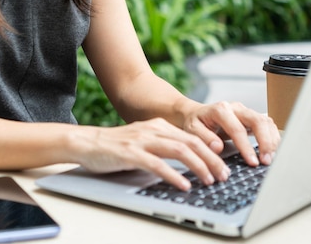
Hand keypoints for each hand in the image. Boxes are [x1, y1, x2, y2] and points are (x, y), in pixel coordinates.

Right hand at [73, 118, 230, 190]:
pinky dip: (174, 175)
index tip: (223, 166)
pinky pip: (157, 164)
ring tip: (210, 180)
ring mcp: (142, 141)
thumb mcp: (144, 141)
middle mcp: (153, 130)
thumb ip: (163, 146)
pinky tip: (184, 185)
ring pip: (179, 151)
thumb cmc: (115, 146)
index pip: (193, 138)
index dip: (211, 152)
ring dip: (198, 166)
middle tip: (224, 175)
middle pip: (191, 143)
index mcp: (159, 126)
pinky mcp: (131, 154)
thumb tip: (188, 161)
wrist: (86, 142)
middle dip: (211, 160)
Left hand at [182, 100, 279, 167]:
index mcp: (220, 110)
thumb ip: (204, 138)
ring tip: (270, 158)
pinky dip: (272, 138)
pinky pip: (267, 125)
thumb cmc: (195, 123)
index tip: (252, 162)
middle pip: (257, 121)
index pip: (238, 129)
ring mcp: (246, 112)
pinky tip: (271, 151)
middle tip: (266, 161)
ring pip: (265, 121)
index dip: (247, 147)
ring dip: (271, 140)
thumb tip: (218, 147)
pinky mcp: (252, 118)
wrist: (197, 114)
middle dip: (265, 142)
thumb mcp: (192, 130)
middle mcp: (236, 108)